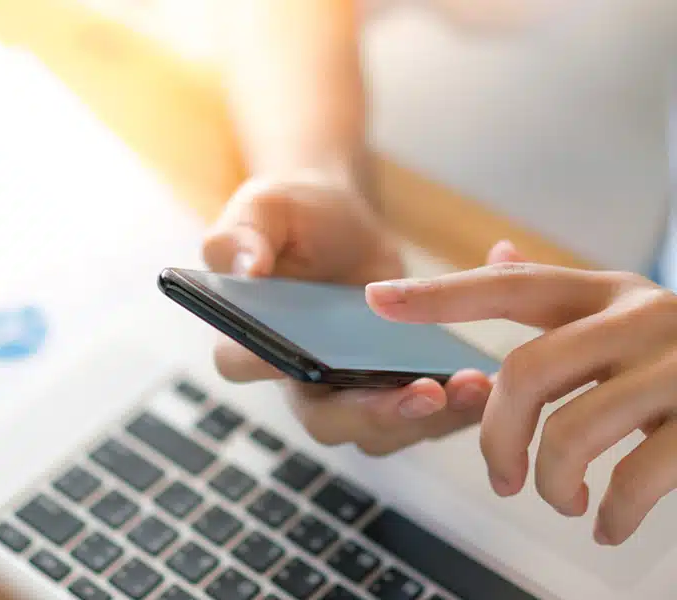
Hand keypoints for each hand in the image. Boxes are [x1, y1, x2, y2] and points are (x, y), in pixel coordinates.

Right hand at [202, 171, 493, 454]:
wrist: (337, 224)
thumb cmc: (292, 216)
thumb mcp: (263, 209)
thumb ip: (242, 234)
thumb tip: (246, 267)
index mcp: (251, 337)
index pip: (243, 363)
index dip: (270, 367)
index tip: (310, 358)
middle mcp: (296, 379)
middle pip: (325, 420)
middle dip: (375, 414)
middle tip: (425, 392)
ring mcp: (347, 390)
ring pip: (381, 431)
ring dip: (429, 419)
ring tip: (474, 384)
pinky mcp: (390, 386)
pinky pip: (422, 413)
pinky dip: (458, 403)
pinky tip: (489, 374)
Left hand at [367, 241, 676, 544]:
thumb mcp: (624, 306)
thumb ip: (559, 292)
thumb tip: (498, 255)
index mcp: (604, 292)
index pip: (507, 287)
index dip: (438, 295)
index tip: (377, 299)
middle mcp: (639, 318)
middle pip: (526, 373)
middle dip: (496, 436)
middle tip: (500, 477)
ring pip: (575, 431)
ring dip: (550, 480)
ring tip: (556, 498)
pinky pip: (642, 476)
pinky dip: (611, 511)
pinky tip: (604, 522)